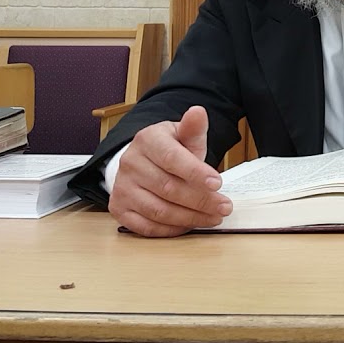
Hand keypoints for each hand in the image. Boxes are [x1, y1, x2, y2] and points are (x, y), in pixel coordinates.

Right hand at [108, 105, 231, 237]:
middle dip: (201, 201)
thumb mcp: (183, 135)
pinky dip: (170, 230)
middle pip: (168, 188)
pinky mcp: (119, 208)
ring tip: (213, 217)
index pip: (172, 158)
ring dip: (190, 218)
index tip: (218, 183)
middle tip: (224, 206)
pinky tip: (189, 225)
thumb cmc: (169, 149)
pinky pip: (145, 226)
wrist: (143, 160)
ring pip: (158, 210)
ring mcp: (122, 187)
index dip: (196, 173)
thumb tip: (198, 112)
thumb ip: (193, 128)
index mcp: (147, 140)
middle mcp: (130, 163)